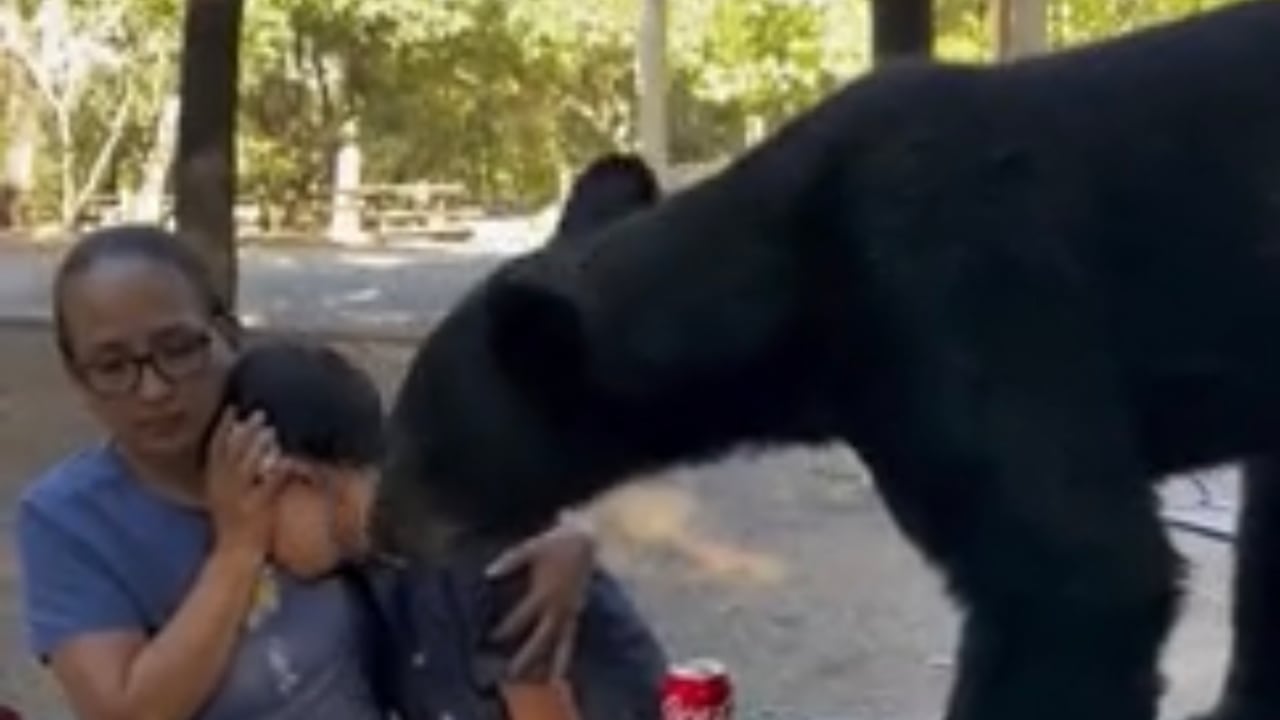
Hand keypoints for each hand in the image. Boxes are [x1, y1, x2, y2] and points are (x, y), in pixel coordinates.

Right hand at [205, 408, 284, 561]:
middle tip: (260, 414)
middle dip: (245, 431)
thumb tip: (244, 448)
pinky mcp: (255, 509)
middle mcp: (222, 489)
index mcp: (213, 484)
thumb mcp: (225, 496)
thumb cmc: (234, 524)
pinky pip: (267, 487)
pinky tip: (289, 461)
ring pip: (246, 466)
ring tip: (272, 431)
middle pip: (231, 453)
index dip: (223, 427)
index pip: (214, 450)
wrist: (235, 555)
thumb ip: (230, 474)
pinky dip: (278, 473)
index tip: (233, 408)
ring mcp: (238, 499)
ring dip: (258, 446)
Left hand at [487, 513, 596, 679]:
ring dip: (555, 662)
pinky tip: (562, 667)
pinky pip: (572, 636)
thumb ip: (510, 562)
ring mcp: (571, 610)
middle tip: (513, 673)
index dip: (506, 628)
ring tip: (549, 682)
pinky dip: (567, 652)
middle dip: (528, 656)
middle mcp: (559, 606)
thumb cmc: (555, 543)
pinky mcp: (578, 611)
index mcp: (546, 592)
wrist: (586, 539)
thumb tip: (487, 574)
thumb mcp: (530, 548)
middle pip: (543, 637)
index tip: (491, 639)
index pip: (523, 616)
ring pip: (562, 641)